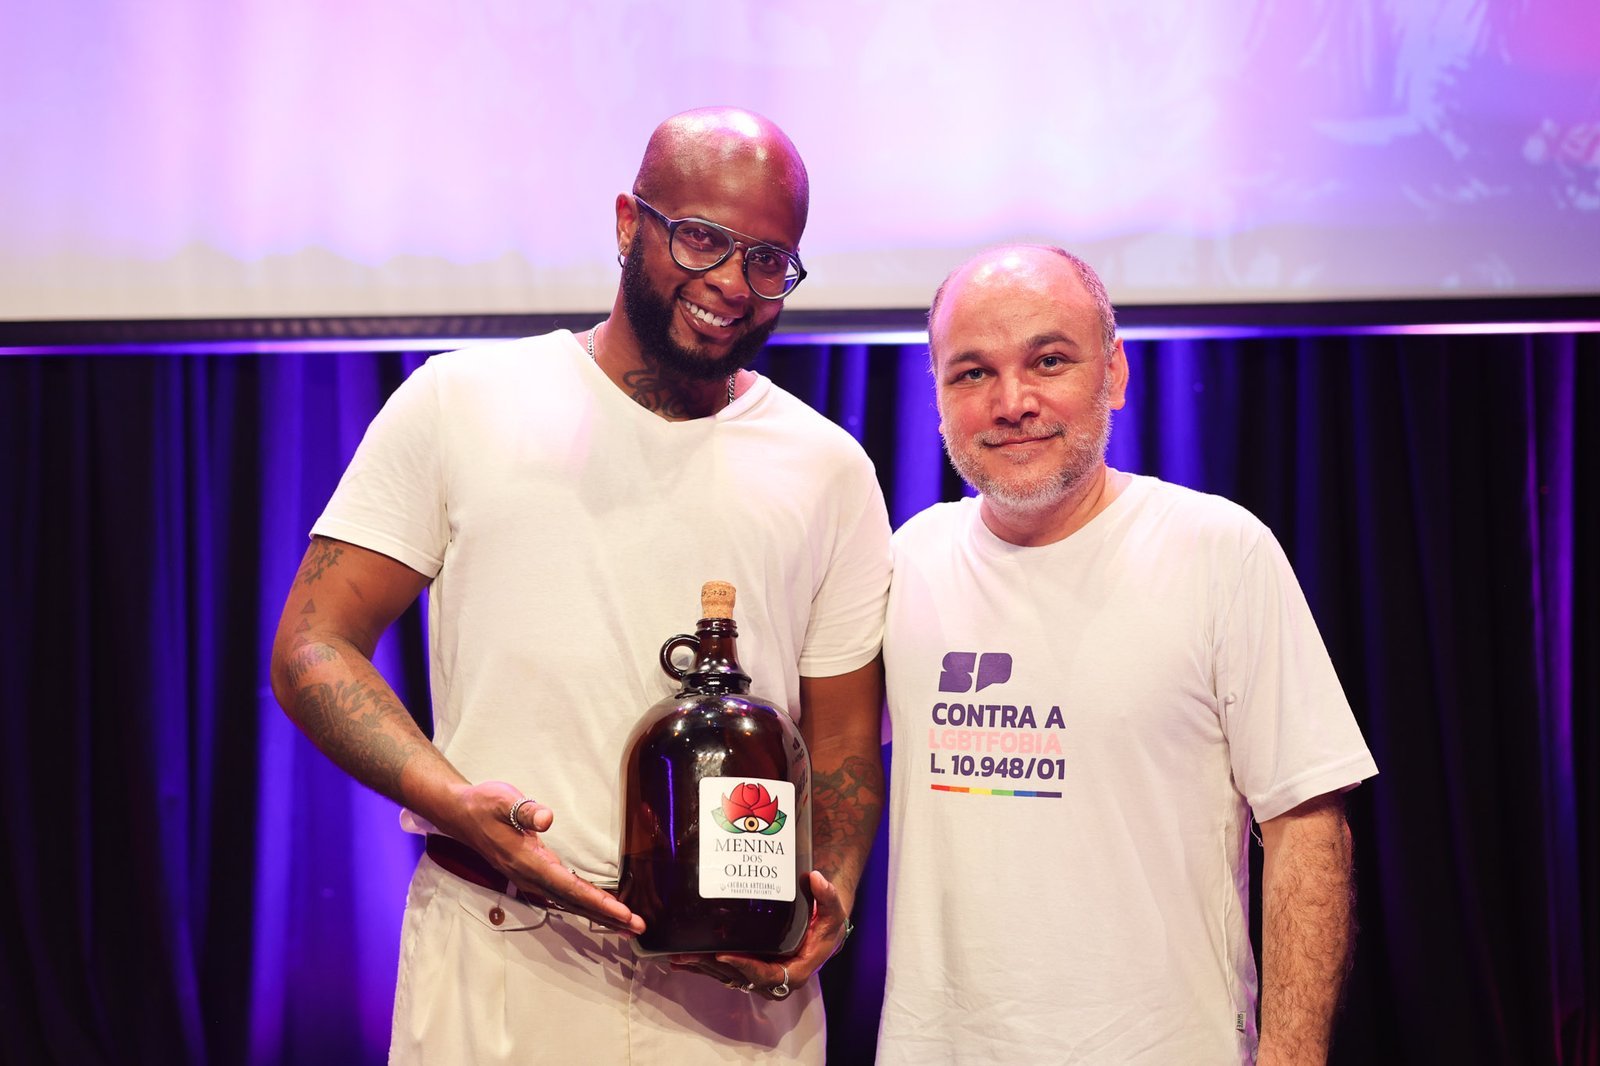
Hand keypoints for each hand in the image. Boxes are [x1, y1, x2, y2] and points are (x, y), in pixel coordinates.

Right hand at [462, 781, 644, 935]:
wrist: (461, 814)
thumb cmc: (484, 805)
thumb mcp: (502, 800)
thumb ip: (525, 810)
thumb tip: (547, 818)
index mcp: (528, 862)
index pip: (570, 888)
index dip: (599, 902)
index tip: (624, 912)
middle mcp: (531, 877)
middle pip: (575, 903)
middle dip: (607, 916)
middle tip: (637, 927)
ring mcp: (532, 879)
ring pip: (570, 903)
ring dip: (599, 915)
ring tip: (626, 925)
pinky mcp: (533, 875)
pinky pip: (564, 896)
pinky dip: (585, 905)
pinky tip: (600, 908)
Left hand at [670, 869, 849, 999]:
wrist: (820, 929)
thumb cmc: (826, 922)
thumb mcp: (834, 912)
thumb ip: (828, 896)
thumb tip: (815, 878)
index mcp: (794, 971)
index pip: (767, 975)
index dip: (745, 967)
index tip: (724, 955)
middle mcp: (773, 978)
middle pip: (739, 977)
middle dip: (712, 967)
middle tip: (686, 955)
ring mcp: (759, 973)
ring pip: (727, 976)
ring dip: (702, 968)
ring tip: (677, 957)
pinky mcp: (748, 966)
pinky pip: (724, 970)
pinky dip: (703, 966)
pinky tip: (680, 959)